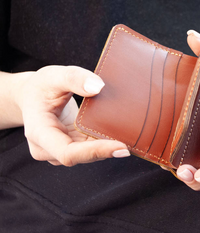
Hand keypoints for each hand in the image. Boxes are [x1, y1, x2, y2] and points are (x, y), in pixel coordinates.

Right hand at [14, 66, 129, 165]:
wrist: (32, 96)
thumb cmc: (41, 86)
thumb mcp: (54, 75)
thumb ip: (74, 78)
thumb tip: (98, 87)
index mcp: (39, 133)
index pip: (68, 153)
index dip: (95, 152)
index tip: (121, 147)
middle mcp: (47, 148)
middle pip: (82, 157)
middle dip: (107, 151)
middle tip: (134, 143)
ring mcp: (60, 150)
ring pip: (89, 155)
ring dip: (109, 148)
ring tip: (132, 138)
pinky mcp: (72, 147)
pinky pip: (91, 149)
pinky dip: (106, 144)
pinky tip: (122, 135)